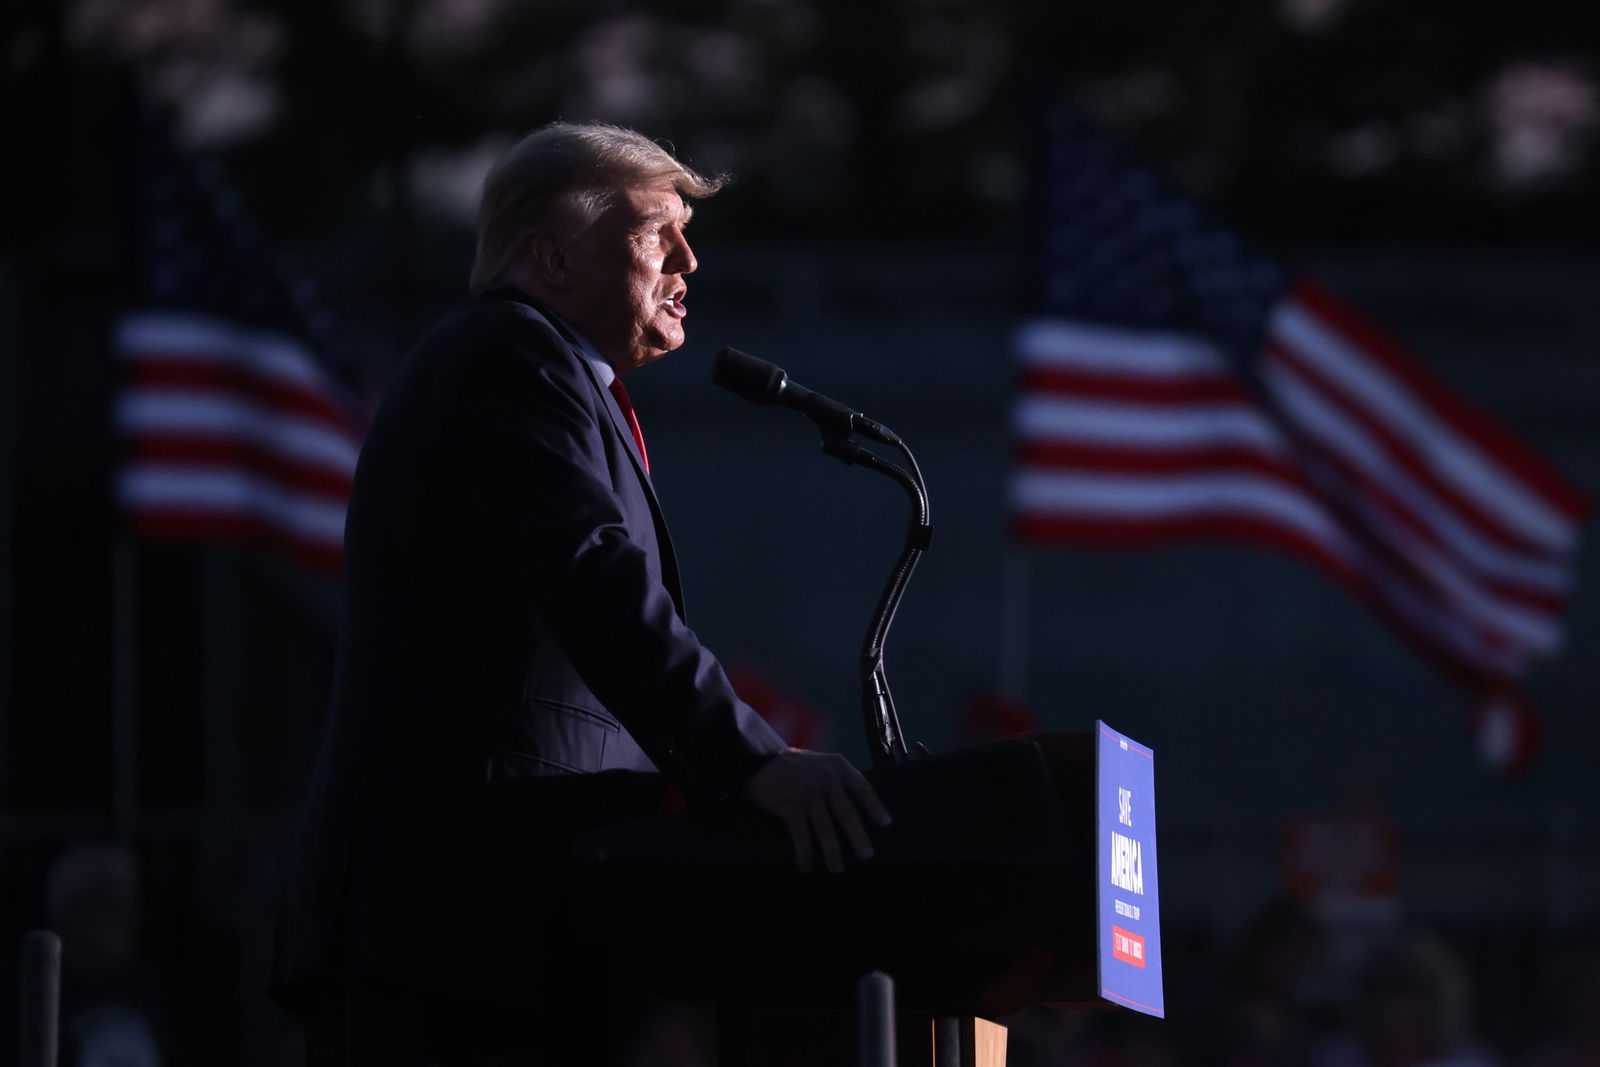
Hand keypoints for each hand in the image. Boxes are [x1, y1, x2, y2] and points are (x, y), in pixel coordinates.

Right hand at [744, 748, 891, 873]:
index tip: (885, 824)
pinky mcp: (790, 807)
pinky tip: (808, 866)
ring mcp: (808, 794)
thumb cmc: (795, 766)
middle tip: (867, 856)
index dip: (875, 808)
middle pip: (847, 813)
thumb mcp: (822, 763)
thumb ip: (838, 780)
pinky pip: (802, 836)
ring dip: (833, 852)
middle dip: (858, 837)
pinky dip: (805, 854)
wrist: (760, 761)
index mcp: (838, 767)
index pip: (863, 789)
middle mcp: (826, 780)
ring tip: (838, 868)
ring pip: (826, 829)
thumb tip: (857, 809)